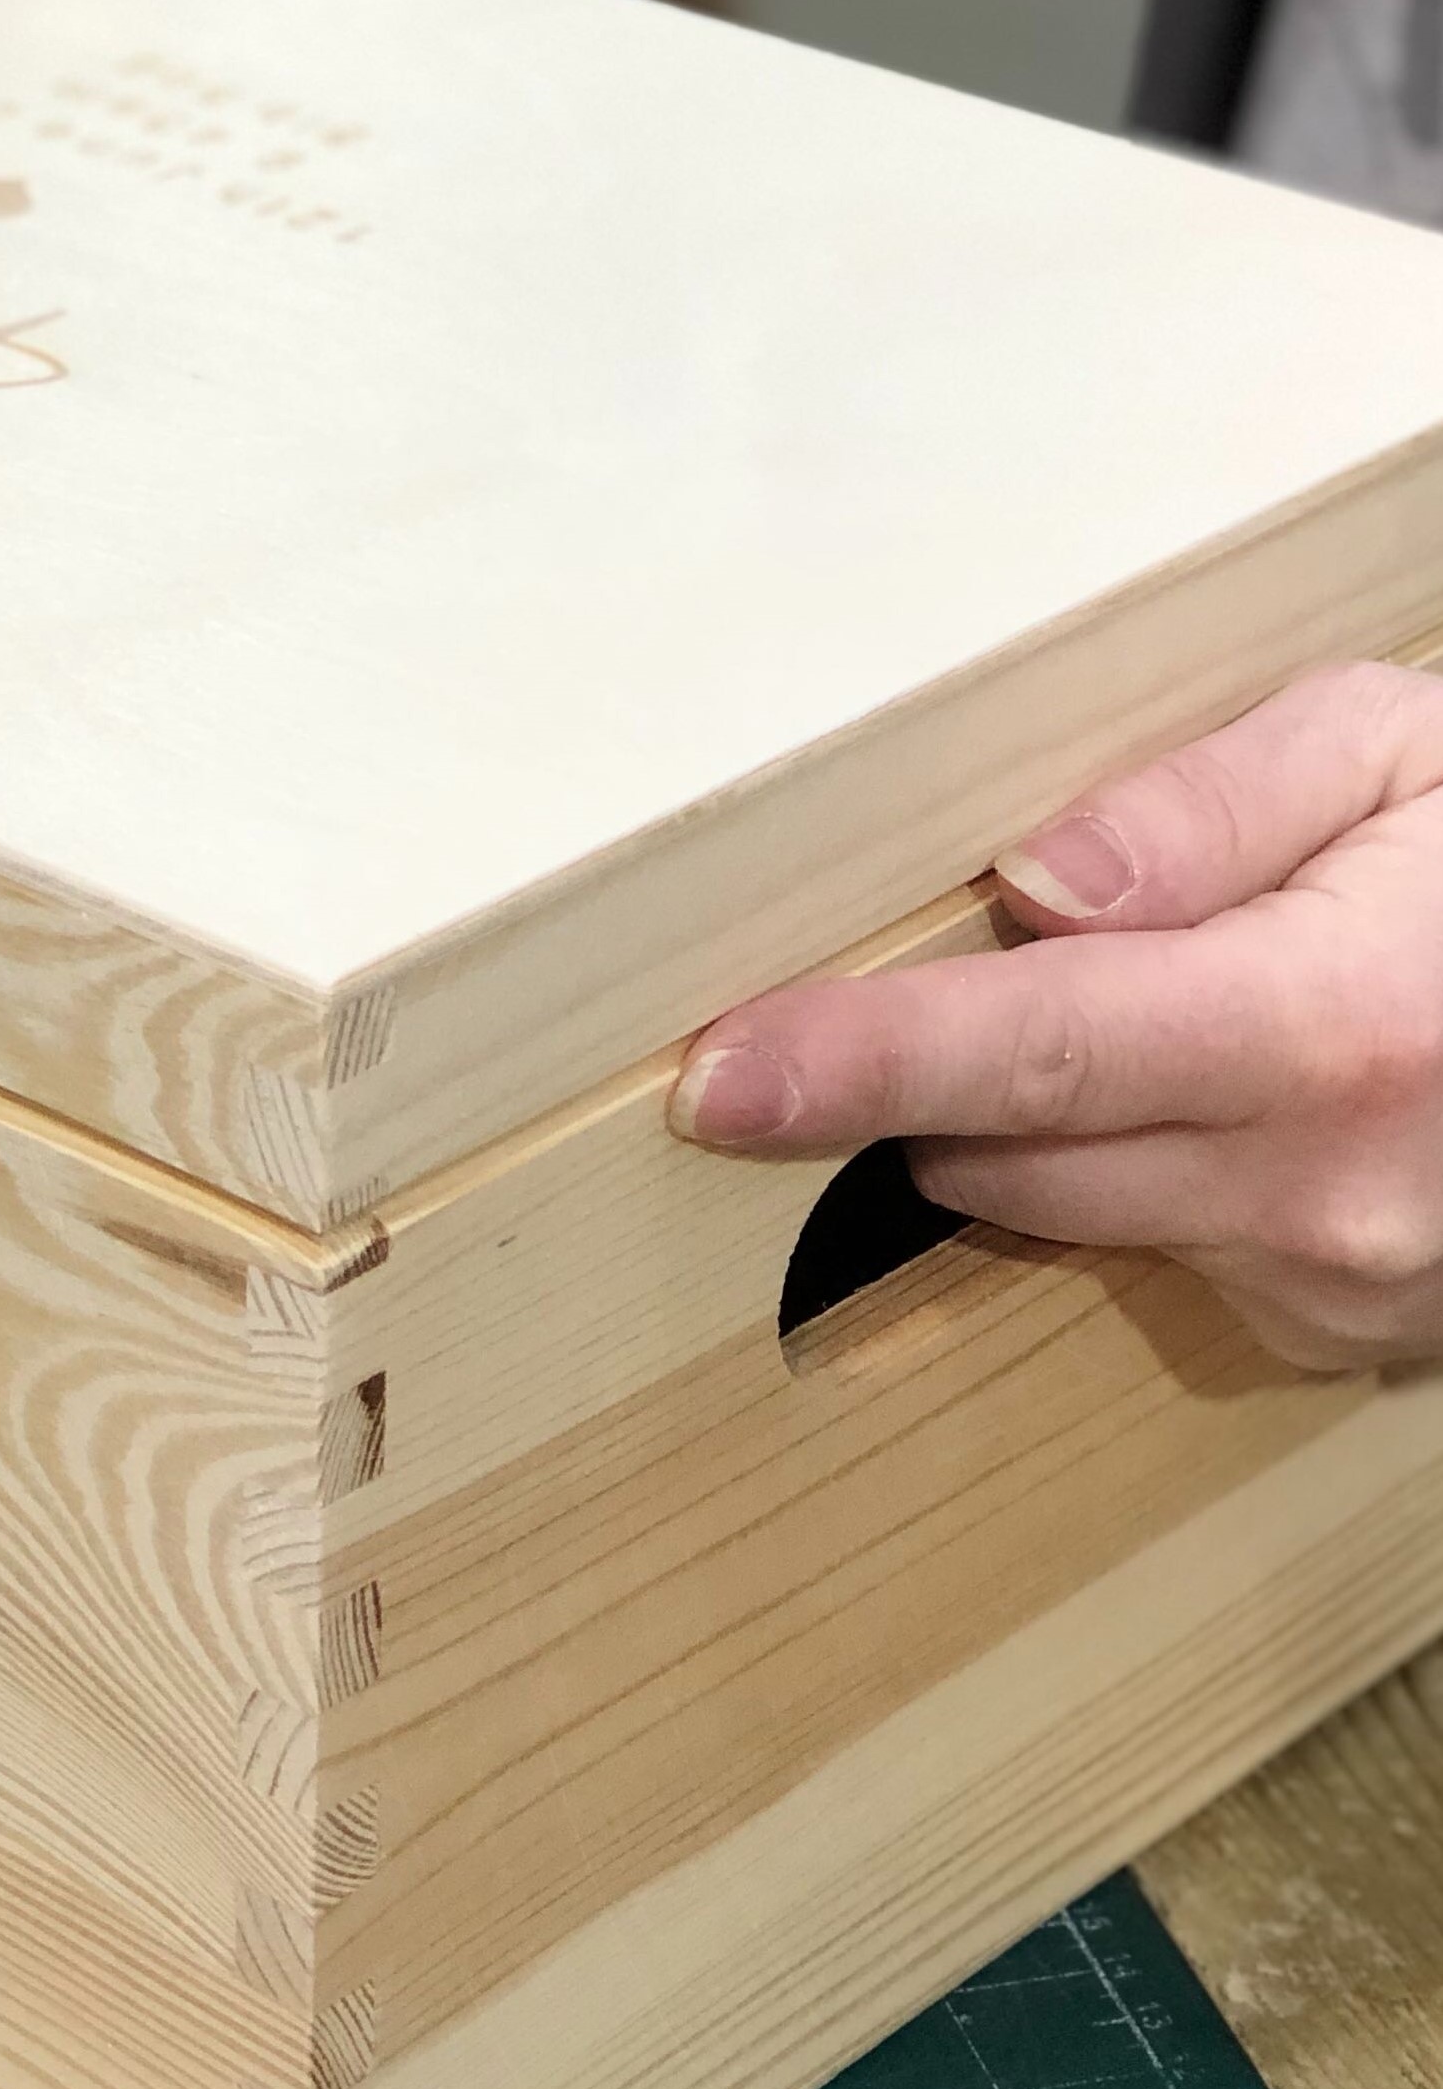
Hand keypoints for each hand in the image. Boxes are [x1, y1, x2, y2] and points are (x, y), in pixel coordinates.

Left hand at [670, 664, 1442, 1372]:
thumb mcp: (1401, 748)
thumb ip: (1206, 808)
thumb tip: (1030, 884)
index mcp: (1327, 1028)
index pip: (1031, 1053)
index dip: (858, 1062)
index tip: (714, 1078)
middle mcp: (1323, 1192)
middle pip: (1001, 1156)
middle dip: (933, 1077)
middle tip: (946, 977)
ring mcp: (1334, 1290)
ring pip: (1060, 1213)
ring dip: (1047, 1125)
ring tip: (1157, 1016)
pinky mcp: (1334, 1340)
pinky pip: (1154, 1253)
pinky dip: (1145, 1177)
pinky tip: (1240, 1099)